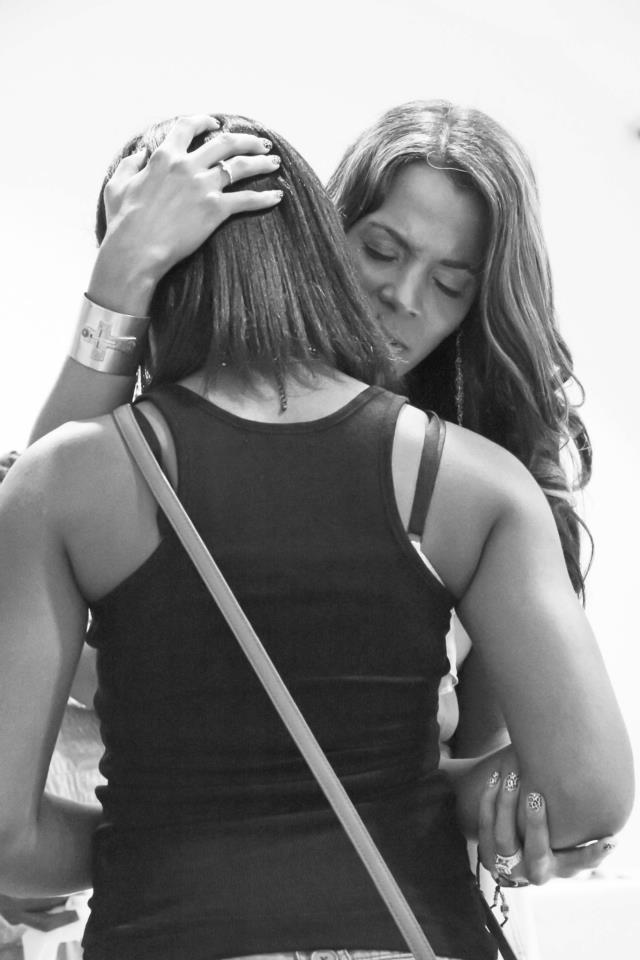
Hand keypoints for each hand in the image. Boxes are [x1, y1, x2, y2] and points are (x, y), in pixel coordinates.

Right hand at [89, 114, 281, 313]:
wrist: (135, 249)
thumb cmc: (123, 222)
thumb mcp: (117, 186)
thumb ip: (130, 165)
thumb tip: (141, 153)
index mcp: (164, 157)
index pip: (188, 127)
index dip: (205, 122)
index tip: (216, 123)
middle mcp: (187, 166)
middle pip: (225, 142)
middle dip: (246, 140)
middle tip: (260, 144)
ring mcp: (203, 186)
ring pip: (240, 167)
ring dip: (261, 163)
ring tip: (275, 163)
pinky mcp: (215, 209)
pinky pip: (247, 199)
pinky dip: (265, 197)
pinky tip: (277, 197)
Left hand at [478, 769, 616, 884]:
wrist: (509, 853)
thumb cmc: (548, 836)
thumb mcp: (564, 839)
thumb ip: (576, 830)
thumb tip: (600, 816)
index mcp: (561, 867)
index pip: (580, 862)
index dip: (593, 853)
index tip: (608, 838)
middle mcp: (536, 871)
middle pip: (537, 852)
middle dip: (536, 824)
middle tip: (536, 796)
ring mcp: (509, 867)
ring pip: (504, 837)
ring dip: (507, 804)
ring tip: (512, 777)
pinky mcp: (488, 856)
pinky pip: (485, 826)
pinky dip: (489, 800)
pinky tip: (496, 777)